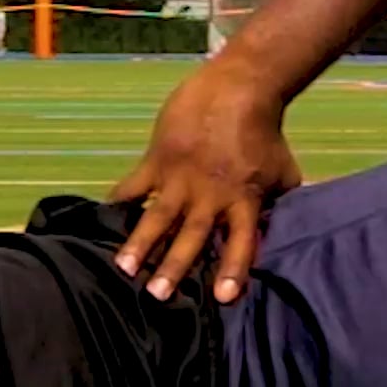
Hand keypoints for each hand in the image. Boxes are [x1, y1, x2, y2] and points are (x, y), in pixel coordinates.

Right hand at [109, 57, 301, 302]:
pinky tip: (102, 219)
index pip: (240, 244)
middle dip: (174, 267)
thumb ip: (277, 205)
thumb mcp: (283, 173)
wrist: (240, 88)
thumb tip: (285, 234)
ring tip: (123, 268)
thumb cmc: (265, 133)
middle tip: (156, 295)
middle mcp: (210, 196)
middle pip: (191, 237)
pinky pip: (133, 186)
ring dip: (140, 243)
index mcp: (242, 201)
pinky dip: (119, 201)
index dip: (231, 270)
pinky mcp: (159, 159)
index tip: (221, 298)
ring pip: (158, 217)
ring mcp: (181, 178)